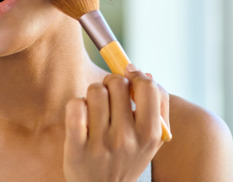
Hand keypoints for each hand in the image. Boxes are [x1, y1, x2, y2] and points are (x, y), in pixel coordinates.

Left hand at [63, 65, 169, 181]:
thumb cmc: (128, 158)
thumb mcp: (151, 139)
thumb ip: (158, 106)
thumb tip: (147, 74)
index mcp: (149, 135)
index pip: (148, 87)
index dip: (136, 75)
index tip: (128, 74)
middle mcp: (127, 140)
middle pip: (117, 83)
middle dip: (111, 82)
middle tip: (109, 94)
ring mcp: (101, 145)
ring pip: (95, 91)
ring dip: (93, 94)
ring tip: (95, 107)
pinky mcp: (76, 149)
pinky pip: (75, 106)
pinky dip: (76, 105)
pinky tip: (81, 115)